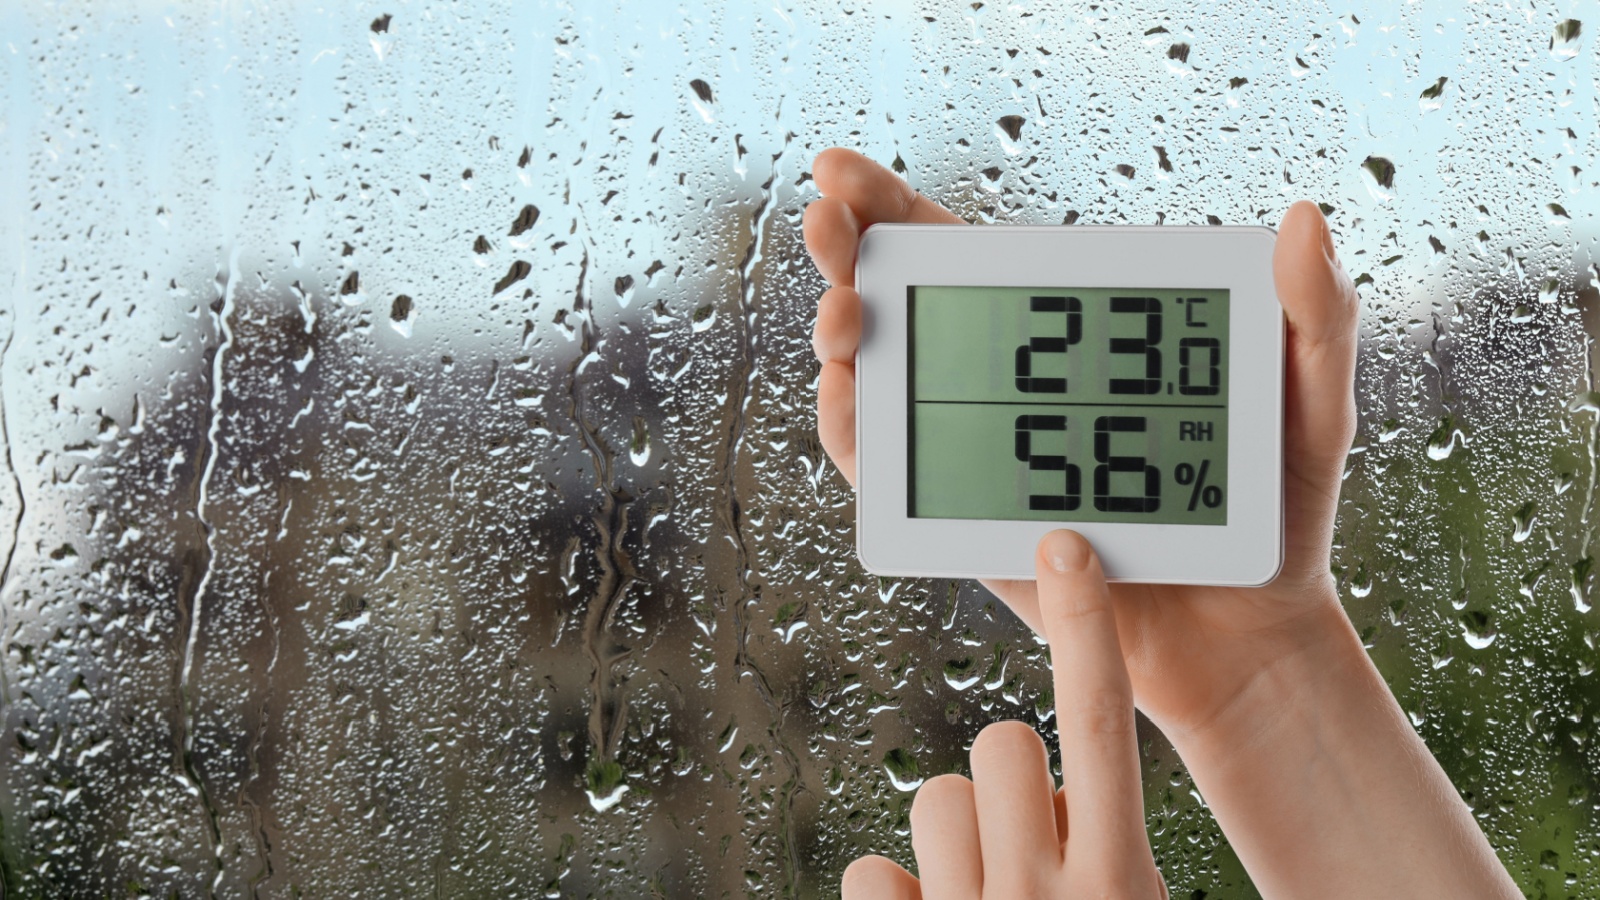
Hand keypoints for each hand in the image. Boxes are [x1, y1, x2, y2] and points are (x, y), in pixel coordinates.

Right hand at [803, 147, 1357, 743]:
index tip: (842, 172)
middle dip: (847, 250)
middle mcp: (1011, 385)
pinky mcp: (964, 520)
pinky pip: (889, 473)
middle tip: (826, 219)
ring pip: (878, 379)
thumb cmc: (1280, 515)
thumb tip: (1303, 220)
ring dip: (840, 337)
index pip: (973, 256)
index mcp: (1076, 339)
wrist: (1251, 636)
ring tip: (843, 312)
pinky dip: (851, 429)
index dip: (897, 207)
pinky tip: (849, 392)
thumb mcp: (1311, 400)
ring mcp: (980, 450)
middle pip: (904, 301)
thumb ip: (1313, 313)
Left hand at [841, 532, 1167, 899]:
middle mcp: (1041, 896)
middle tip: (1022, 840)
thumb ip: (1111, 851)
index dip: (1084, 625)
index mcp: (1116, 882)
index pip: (1098, 720)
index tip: (1063, 547)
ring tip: (981, 895)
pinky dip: (896, 894)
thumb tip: (1065, 794)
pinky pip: (871, 870)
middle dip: (1009, 775)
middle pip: (1003, 744)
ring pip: (936, 798)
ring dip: (957, 839)